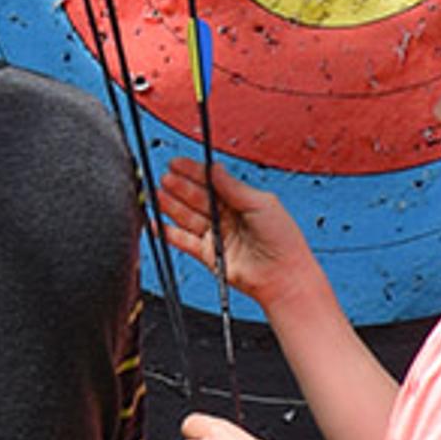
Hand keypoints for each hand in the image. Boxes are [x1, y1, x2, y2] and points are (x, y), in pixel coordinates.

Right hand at [156, 155, 320, 309]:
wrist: (283, 276)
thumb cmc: (283, 241)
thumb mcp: (261, 203)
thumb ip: (233, 187)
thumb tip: (215, 169)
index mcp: (240, 201)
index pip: (212, 182)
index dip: (194, 172)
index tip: (177, 163)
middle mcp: (226, 217)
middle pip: (197, 198)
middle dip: (180, 187)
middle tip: (165, 178)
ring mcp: (216, 235)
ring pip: (187, 217)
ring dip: (171, 205)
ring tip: (157, 194)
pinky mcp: (208, 255)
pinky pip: (183, 241)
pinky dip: (168, 233)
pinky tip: (157, 223)